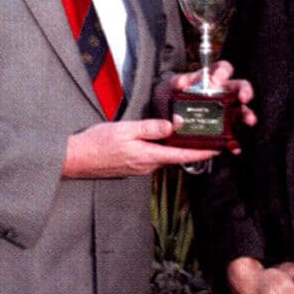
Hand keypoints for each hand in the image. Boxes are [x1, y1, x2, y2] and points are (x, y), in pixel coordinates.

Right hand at [62, 119, 218, 177]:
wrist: (75, 160)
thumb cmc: (97, 143)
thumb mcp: (125, 130)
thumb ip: (151, 128)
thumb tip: (174, 125)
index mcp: (148, 156)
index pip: (182, 155)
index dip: (202, 152)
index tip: (218, 149)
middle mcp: (147, 166)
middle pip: (176, 157)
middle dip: (193, 149)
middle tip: (209, 137)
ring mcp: (140, 168)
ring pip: (165, 157)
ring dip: (179, 149)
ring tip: (191, 136)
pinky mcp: (133, 166)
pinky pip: (154, 158)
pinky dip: (164, 149)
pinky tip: (166, 140)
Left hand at [153, 61, 256, 133]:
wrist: (162, 113)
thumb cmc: (169, 95)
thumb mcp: (168, 86)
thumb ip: (175, 82)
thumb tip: (183, 81)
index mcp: (209, 79)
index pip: (222, 69)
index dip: (223, 72)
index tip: (217, 80)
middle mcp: (220, 93)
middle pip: (239, 87)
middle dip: (245, 91)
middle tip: (242, 98)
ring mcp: (222, 110)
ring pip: (241, 109)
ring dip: (247, 114)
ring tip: (248, 120)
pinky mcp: (219, 128)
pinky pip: (231, 133)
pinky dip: (234, 141)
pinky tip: (234, 145)